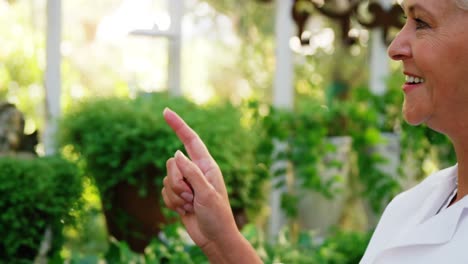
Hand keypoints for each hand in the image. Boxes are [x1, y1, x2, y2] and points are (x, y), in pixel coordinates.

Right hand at [161, 108, 238, 251]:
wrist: (214, 238)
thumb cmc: (217, 215)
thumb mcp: (207, 193)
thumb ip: (191, 172)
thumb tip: (177, 154)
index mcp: (207, 165)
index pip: (190, 140)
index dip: (178, 125)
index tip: (166, 111)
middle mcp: (195, 171)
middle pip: (172, 164)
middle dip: (178, 182)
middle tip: (192, 196)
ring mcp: (186, 184)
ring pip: (166, 180)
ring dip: (176, 196)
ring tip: (191, 205)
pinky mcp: (178, 196)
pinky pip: (164, 193)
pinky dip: (172, 204)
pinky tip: (185, 211)